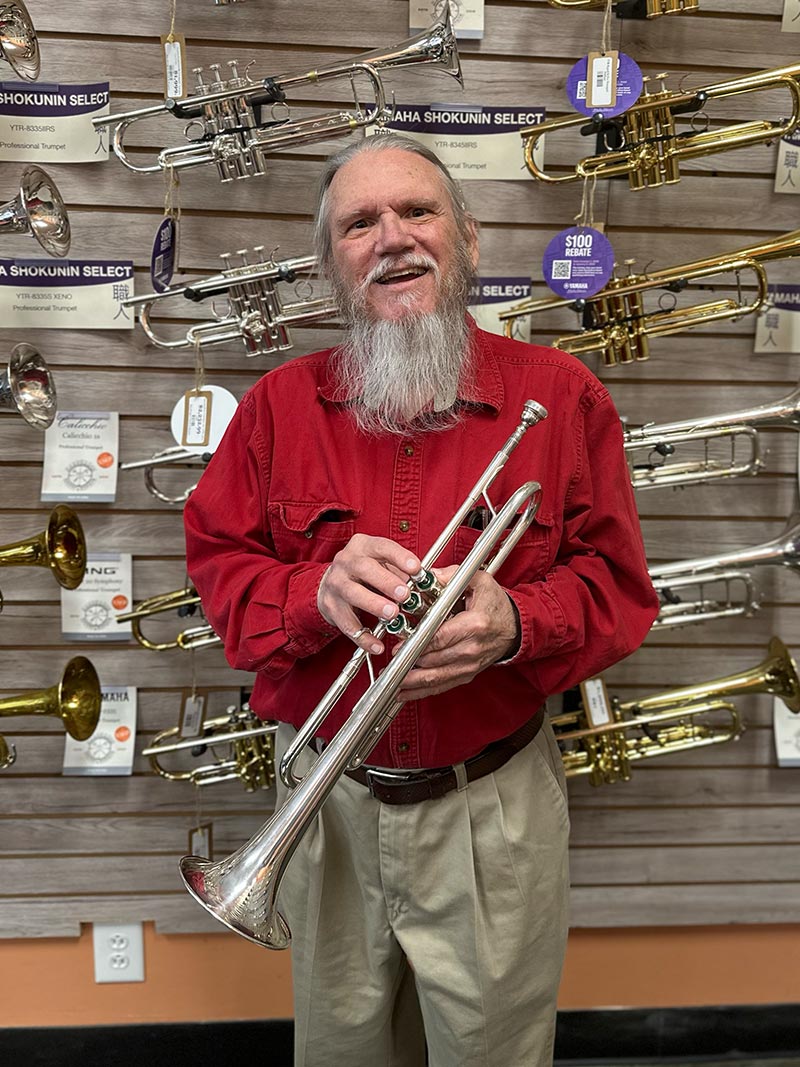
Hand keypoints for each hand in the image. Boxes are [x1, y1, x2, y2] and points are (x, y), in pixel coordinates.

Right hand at [317, 534, 420, 653]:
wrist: (330, 583)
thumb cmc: (364, 573)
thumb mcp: (381, 563)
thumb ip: (402, 571)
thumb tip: (427, 582)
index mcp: (363, 546)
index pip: (382, 547)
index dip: (399, 557)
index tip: (416, 568)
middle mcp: (346, 562)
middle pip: (364, 569)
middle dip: (386, 582)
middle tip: (405, 594)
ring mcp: (336, 584)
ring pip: (353, 594)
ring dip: (374, 604)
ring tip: (393, 615)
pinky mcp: (330, 607)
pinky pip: (347, 624)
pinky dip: (363, 637)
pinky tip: (377, 645)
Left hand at [395, 566, 519, 701]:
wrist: (515, 626)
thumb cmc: (496, 603)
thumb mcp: (478, 581)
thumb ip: (449, 576)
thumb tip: (424, 576)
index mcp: (475, 625)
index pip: (440, 638)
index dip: (417, 643)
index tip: (399, 646)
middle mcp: (472, 649)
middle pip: (433, 660)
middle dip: (408, 660)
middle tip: (389, 657)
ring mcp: (470, 665)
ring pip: (434, 678)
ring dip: (410, 681)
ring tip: (389, 679)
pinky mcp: (467, 674)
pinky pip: (441, 687)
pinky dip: (420, 692)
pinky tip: (403, 693)